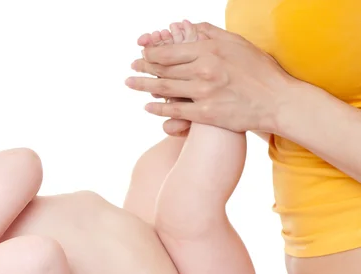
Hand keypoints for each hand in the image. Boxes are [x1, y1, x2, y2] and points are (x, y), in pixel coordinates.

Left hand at [126, 22, 294, 134]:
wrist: (277, 101)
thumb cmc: (260, 70)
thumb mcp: (237, 43)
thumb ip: (210, 33)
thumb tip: (186, 26)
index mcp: (209, 50)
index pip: (170, 51)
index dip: (151, 53)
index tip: (141, 53)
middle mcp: (203, 70)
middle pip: (163, 68)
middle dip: (143, 67)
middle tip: (131, 67)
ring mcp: (203, 93)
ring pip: (164, 88)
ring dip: (143, 86)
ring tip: (130, 83)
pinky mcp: (206, 114)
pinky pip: (174, 110)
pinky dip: (158, 108)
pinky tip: (147, 106)